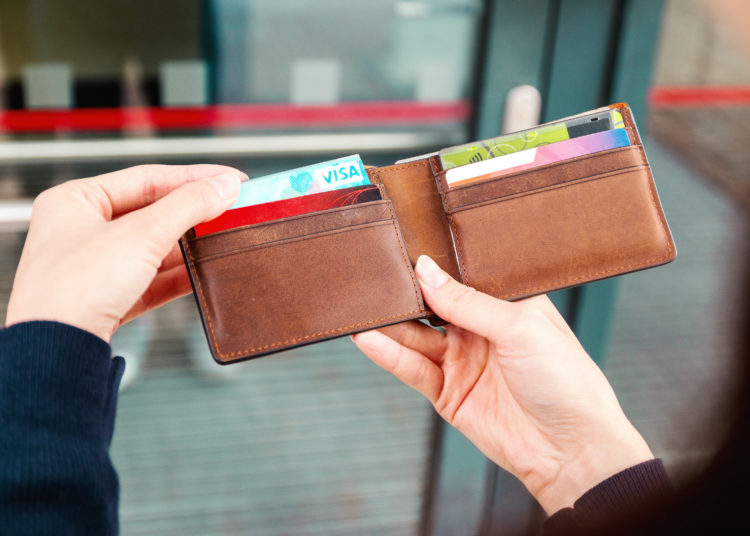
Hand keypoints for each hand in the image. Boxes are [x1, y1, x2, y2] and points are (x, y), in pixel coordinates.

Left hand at [5, 164, 245, 341]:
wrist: (57, 350)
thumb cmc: (75, 286)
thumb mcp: (141, 235)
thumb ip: (188, 206)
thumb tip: (224, 186)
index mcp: (75, 201)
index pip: (146, 178)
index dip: (193, 177)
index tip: (230, 180)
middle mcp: (81, 230)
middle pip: (152, 212)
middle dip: (193, 213)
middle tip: (231, 209)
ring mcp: (94, 267)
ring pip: (154, 248)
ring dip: (190, 245)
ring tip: (223, 238)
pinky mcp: (107, 300)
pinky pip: (151, 279)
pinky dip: (179, 275)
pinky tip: (205, 270)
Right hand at [352, 255, 652, 513]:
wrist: (570, 449)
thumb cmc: (566, 380)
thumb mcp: (519, 326)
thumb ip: (468, 301)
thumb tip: (428, 270)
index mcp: (506, 305)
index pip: (461, 278)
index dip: (435, 266)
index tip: (405, 251)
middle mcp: (481, 330)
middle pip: (432, 306)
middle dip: (406, 294)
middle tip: (376, 278)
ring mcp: (462, 361)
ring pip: (416, 337)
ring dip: (390, 325)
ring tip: (364, 310)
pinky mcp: (448, 392)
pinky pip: (413, 369)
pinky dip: (390, 355)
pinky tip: (370, 340)